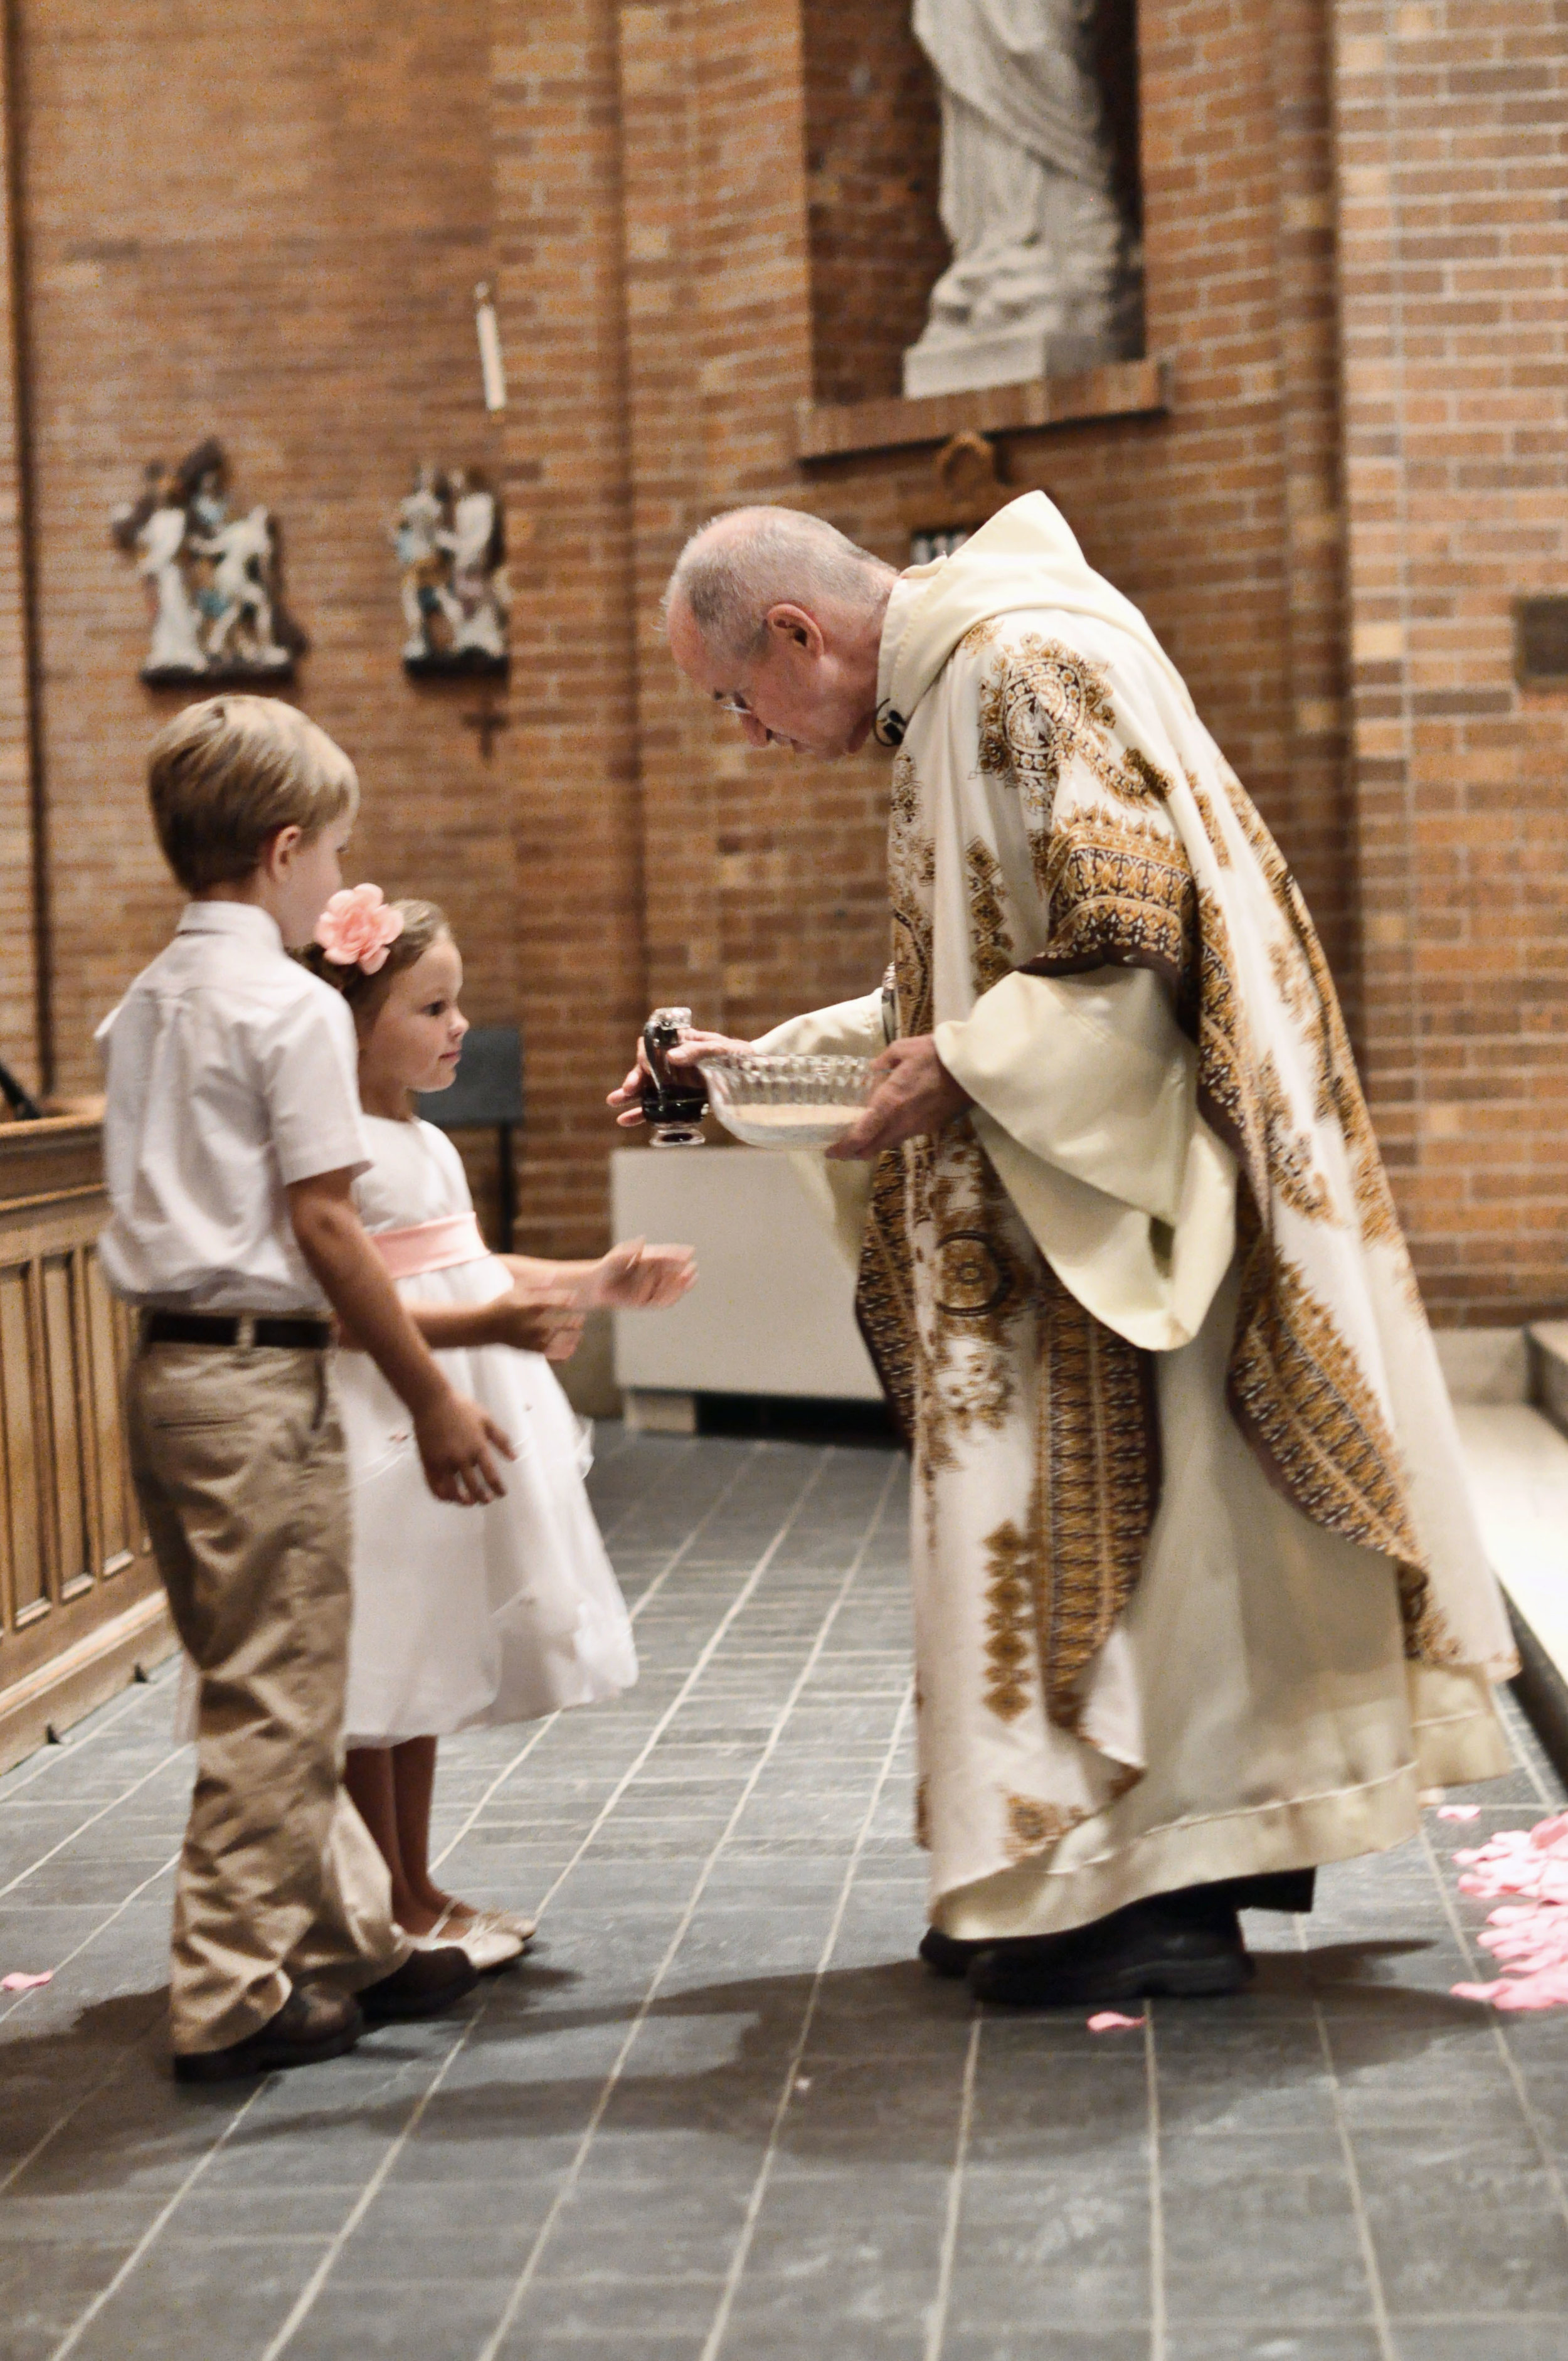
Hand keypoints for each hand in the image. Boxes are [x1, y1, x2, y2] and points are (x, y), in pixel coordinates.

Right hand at [412, 1388, 513, 1504]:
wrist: (432, 1400)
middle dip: (482, 1498)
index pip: (491, 1476)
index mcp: (478, 1447)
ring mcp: (443, 1461)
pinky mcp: (428, 1462)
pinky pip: (434, 1486)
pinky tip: (448, 1497)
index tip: (501, 1494)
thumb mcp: (486, 1419)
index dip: (498, 1488)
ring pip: (453, 1491)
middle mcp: (461, 1457)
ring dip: (462, 1500)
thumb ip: (501, 1439)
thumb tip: (514, 1457)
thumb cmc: (460, 1407)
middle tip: (486, 1500)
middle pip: (474, 1488)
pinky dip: (442, 1495)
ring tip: (468, 1502)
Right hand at [483, 1281, 585, 1354]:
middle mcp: (529, 1324)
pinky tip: (572, 1349)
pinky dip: (561, 1354)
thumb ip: (537, 1283)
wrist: (485, 1327)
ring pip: (555, 1341)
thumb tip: (555, 1274)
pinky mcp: (527, 1350)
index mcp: (527, 1307)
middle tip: (581, 1318)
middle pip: (556, 1323)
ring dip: (570, 1337)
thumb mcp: (516, 1289)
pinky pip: (548, 1355)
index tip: (574, 1298)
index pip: (551, 1302)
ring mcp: (529, 1339)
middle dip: (572, 1321)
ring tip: (579, 1333)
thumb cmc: (503, 1304)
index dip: (565, 1300)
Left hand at [584, 1237, 696, 1307]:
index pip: (666, 1256)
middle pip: (672, 1272)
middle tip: (693, 1267)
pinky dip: (672, 1296)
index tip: (690, 1251)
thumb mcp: (617, 1257)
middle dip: (683, 1270)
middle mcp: (653, 1273)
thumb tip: (642, 1239)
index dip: (678, 1253)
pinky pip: (662, 1301)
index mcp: (648, 1259)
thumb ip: (629, 1251)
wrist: (597, 1285)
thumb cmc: (607, 1267)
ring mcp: (651, 1287)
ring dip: (681, 1283)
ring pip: (670, 1286)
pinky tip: (679, 1292)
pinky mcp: (647, 1302)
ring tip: (691, 1278)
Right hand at [607, 1028, 752, 1127]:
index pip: (653, 1047)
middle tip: (625, 1091)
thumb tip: (671, 1056)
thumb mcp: (720, 1049)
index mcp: (681, 1045)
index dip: (645, 1058)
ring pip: (648, 1089)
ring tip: (614, 1102)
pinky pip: (659, 1108)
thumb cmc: (739, 1056)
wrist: (756, 1077)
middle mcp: (674, 1064)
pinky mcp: (682, 1102)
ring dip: (630, 1097)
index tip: (645, 1069)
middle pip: (646, 1070)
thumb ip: (697, 1051)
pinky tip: (627, 1119)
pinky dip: (643, 1113)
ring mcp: (677, 1084)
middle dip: (633, 1079)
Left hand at [826, 1035, 971, 1161]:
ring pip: (888, 1144)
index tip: (831, 1151)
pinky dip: (889, 1137)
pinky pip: (903, 1137)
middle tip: (840, 1150)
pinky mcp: (930, 1127)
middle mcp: (901, 1121)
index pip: (861, 1134)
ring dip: (871, 1146)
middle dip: (854, 1152)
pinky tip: (886, 1128)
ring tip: (859, 1141)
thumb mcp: (903, 1048)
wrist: (971, 1068)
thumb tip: (873, 1068)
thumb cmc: (936, 1055)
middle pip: (872, 1147)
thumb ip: (883, 1060)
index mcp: (889, 1102)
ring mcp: (917, 1127)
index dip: (844, 1147)